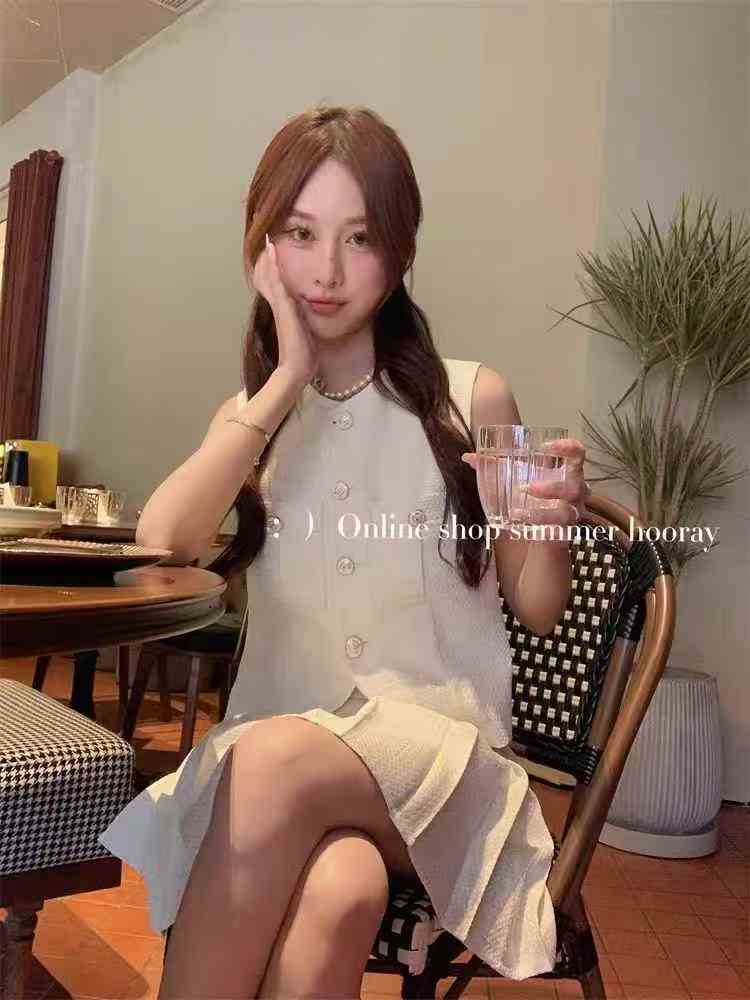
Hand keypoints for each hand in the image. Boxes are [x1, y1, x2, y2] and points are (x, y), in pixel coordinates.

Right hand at [248, 235, 318, 386]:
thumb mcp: (306, 332)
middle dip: (268, 262)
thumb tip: (311, 313)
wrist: (297, 368)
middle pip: (269, 279)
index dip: (273, 271)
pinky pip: (277, 283)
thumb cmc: (304, 354)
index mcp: (286, 311)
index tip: (273, 255)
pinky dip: (273, 268)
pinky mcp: (283, 308)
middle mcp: (280, 307)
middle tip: (266, 242)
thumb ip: (305, 321)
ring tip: (268, 242)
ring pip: (271, 278)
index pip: (277, 286)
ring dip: (269, 260)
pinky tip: (273, 254)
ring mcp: (280, 307)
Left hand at [461, 438, 590, 526]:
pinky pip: (559, 532)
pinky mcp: (565, 533)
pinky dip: (541, 527)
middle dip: (553, 486)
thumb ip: (493, 467)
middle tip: (525, 487)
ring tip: (517, 510)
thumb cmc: (532, 498)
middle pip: (578, 485)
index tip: (544, 447)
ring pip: (569, 512)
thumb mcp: (515, 479)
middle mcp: (575, 492)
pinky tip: (522, 522)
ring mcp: (573, 513)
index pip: (578, 454)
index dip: (568, 447)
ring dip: (544, 512)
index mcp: (566, 472)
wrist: (541, 533)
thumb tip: (468, 457)